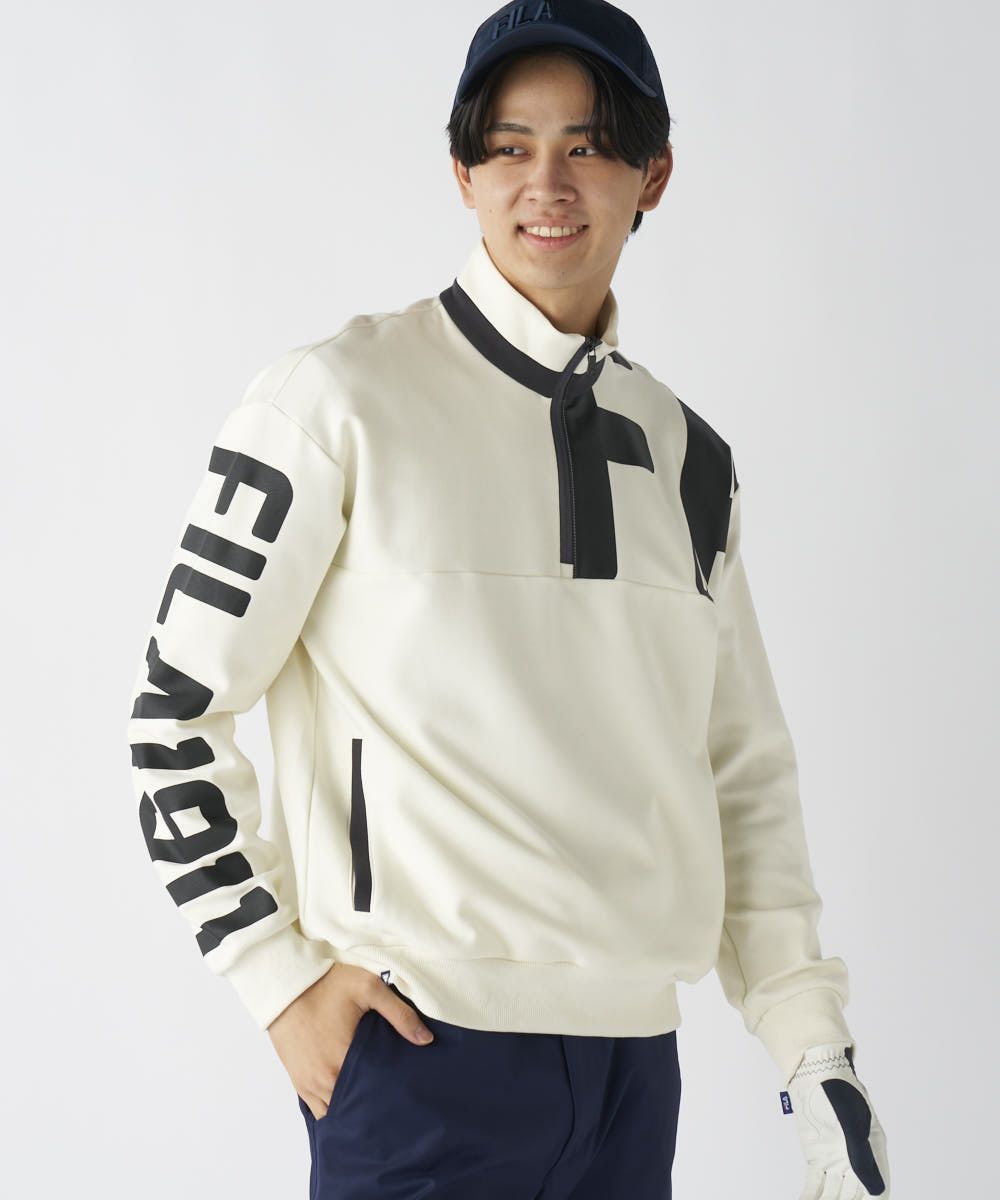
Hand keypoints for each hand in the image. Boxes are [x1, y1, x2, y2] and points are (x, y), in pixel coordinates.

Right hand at [266, 963, 434, 1118]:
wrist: (285, 986)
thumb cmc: (326, 985)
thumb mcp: (369, 987)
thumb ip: (400, 1014)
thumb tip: (426, 1040)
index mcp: (345, 1060)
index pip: (375, 1094)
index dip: (390, 1095)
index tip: (403, 1091)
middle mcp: (326, 1080)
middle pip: (356, 1107)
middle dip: (374, 1104)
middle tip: (391, 1097)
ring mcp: (310, 1084)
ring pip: (337, 1113)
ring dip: (353, 1108)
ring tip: (371, 1097)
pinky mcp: (299, 1082)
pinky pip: (319, 1109)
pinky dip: (334, 1108)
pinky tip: (348, 1098)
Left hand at [784, 1042, 889, 1197]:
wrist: (813, 1073)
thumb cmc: (838, 1091)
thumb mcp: (851, 1122)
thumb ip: (861, 1156)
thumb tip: (877, 1191)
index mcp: (874, 1152)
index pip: (878, 1191)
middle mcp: (857, 1161)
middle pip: (855, 1196)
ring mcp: (837, 1161)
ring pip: (834, 1193)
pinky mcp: (817, 1158)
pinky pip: (815, 1183)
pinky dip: (810, 1196)